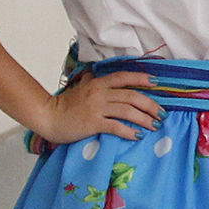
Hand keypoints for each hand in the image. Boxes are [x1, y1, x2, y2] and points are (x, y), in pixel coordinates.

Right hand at [32, 70, 163, 144]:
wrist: (47, 116)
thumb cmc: (65, 105)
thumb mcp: (80, 88)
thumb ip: (90, 81)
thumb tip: (93, 73)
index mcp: (98, 83)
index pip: (124, 77)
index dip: (142, 79)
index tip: (156, 83)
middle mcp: (100, 93)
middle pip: (132, 96)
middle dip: (150, 105)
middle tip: (162, 114)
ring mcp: (96, 108)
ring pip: (127, 111)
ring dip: (144, 119)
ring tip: (154, 126)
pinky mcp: (92, 123)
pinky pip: (116, 126)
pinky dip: (129, 131)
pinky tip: (137, 135)